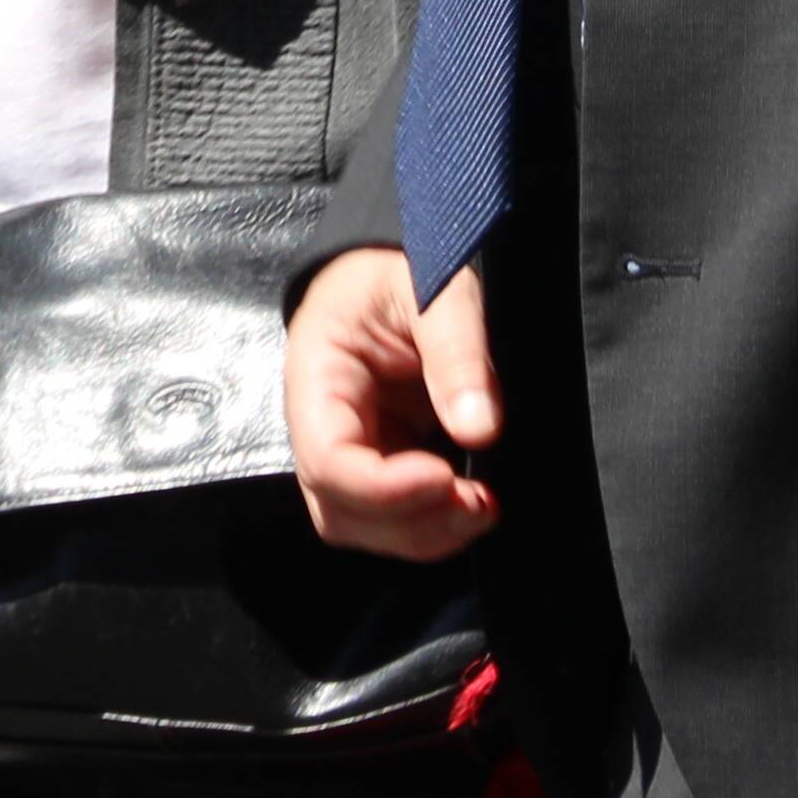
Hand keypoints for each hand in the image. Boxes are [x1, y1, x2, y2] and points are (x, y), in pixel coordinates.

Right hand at [287, 249, 504, 560]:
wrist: (396, 264)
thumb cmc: (406, 266)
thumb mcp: (435, 288)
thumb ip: (456, 351)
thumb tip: (479, 430)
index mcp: (316, 376)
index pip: (329, 461)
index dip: (385, 488)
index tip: (447, 478)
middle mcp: (320, 425)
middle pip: (341, 509)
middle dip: (409, 522)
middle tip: (477, 501)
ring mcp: (350, 448)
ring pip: (364, 526)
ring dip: (424, 533)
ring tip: (481, 507)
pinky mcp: (381, 461)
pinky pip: (393, 517)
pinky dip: (434, 525)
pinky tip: (474, 503)